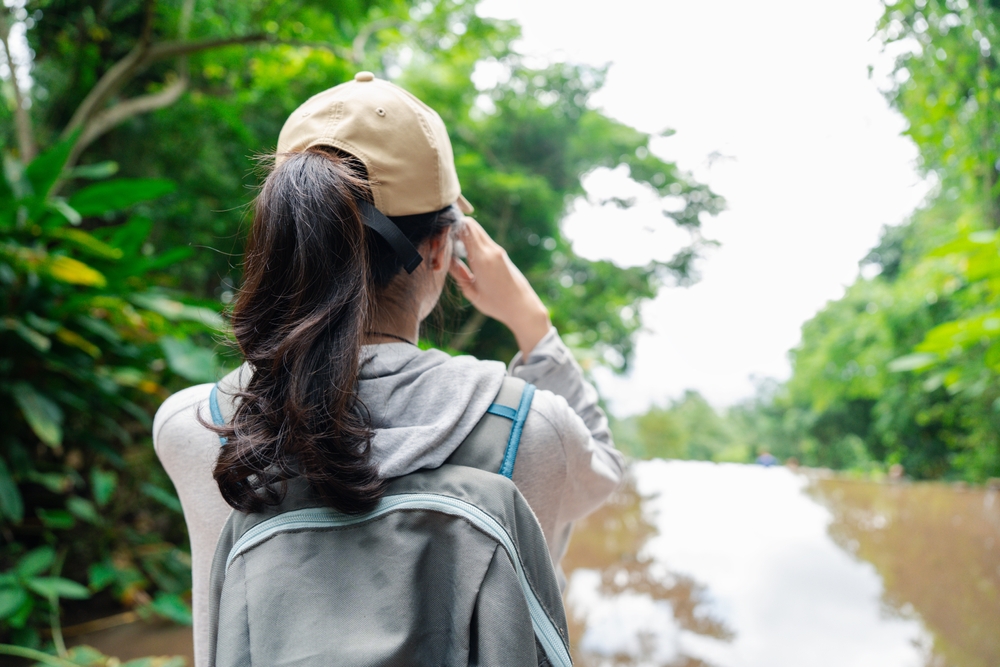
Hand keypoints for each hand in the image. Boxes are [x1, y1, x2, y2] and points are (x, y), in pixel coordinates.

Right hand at [449, 217, 550, 357]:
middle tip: (443, 243)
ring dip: (463, 233)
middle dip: (454, 228)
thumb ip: (457, 272)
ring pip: (477, 230)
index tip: (438, 241)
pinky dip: (472, 240)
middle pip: (470, 224)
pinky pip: (483, 239)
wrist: (522, 307)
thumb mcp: (471, 291)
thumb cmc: (496, 304)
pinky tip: (465, 253)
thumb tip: (445, 260)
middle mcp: (491, 250)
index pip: (464, 228)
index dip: (448, 229)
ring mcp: (498, 250)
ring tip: (453, 249)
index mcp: (482, 258)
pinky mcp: (501, 254)